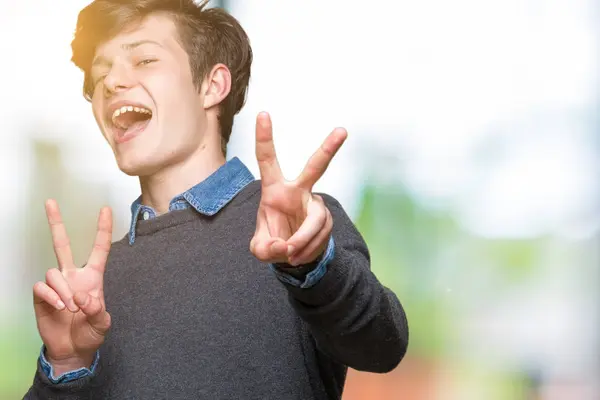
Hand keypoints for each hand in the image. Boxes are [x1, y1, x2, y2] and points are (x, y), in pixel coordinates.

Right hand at [32, 200, 112, 374]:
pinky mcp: (42, 296)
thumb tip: (83, 297)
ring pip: (53, 271)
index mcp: (92, 277)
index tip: (106, 209)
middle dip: (56, 223)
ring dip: (63, 289)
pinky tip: (59, 307)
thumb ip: (98, 311)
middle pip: (62, 244)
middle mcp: (73, 276)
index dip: (102, 229)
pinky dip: (51, 295)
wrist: (72, 350)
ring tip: (70, 307)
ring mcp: (57, 285)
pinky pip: (42, 286)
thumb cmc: (90, 333)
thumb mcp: (102, 324)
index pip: (99, 249)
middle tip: (50, 202)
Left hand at [250, 112, 346, 265]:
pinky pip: (319, 234)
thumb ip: (265, 249)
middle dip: (328, 149)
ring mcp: (315, 204)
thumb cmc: (272, 242)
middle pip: (315, 167)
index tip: (263, 113)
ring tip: (290, 254)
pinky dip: (307, 248)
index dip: (264, 137)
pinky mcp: (326, 219)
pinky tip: (298, 254)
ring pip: (315, 220)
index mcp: (274, 189)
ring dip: (302, 241)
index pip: (268, 159)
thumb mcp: (260, 249)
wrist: (293, 255)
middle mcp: (298, 191)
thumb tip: (284, 246)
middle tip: (342, 130)